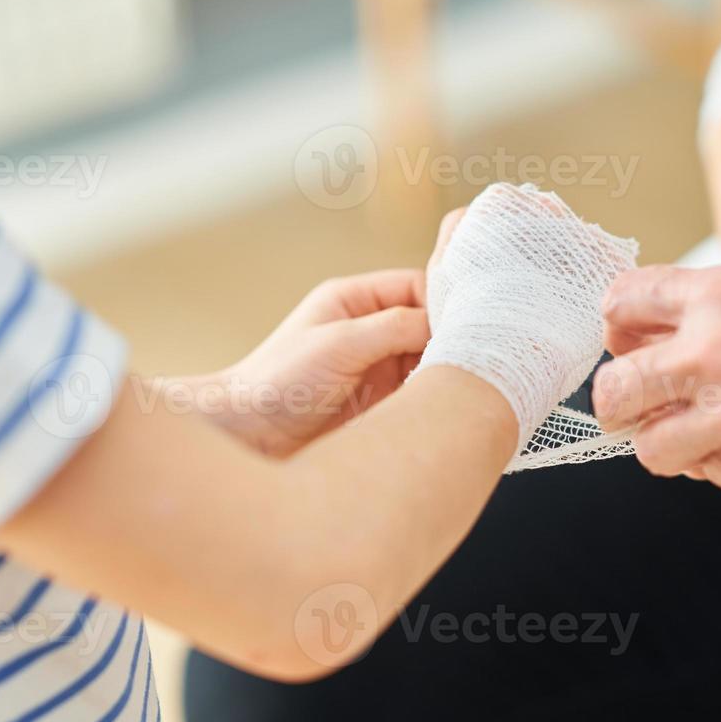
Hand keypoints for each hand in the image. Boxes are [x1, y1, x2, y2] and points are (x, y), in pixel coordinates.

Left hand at [175, 212, 464, 456]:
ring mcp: (377, 369)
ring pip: (430, 362)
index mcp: (356, 300)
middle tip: (473, 357)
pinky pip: (420, 396)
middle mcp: (371, 331)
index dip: (446, 302)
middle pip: (431, 325)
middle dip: (452, 338)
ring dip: (445, 373)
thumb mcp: (339, 342)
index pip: (419, 287)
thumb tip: (444, 324)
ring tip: (463, 386)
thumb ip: (394, 327)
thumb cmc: (276, 378)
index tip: (469, 323)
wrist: (247, 434)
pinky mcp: (380, 406)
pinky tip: (446, 409)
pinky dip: (435, 401)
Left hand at [592, 250, 720, 491]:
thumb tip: (648, 343)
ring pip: (649, 448)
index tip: (635, 344)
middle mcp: (712, 353)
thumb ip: (710, 310)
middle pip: (612, 392)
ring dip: (667, 443)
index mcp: (717, 293)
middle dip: (623, 402)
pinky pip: (708, 474)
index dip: (619, 332)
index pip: (617, 307)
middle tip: (647, 404)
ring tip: (706, 429)